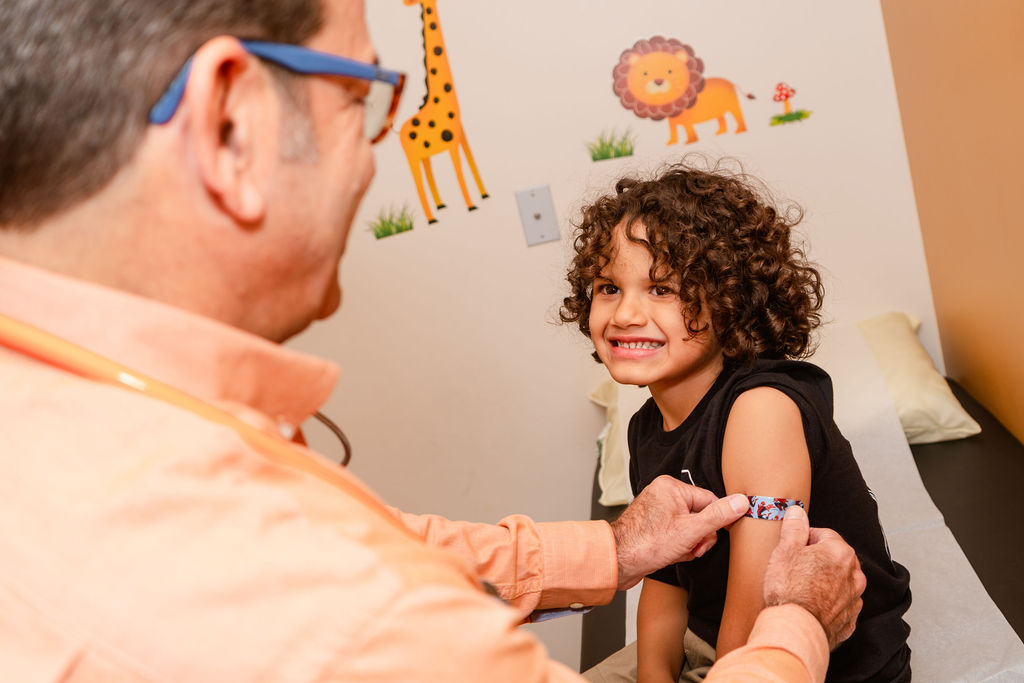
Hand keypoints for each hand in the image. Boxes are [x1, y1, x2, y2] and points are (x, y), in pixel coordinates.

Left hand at [610, 475, 748, 590]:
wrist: (618, 562)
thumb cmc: (648, 544)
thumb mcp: (691, 530)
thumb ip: (718, 515)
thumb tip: (742, 501)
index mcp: (671, 487)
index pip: (709, 500)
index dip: (715, 522)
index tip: (712, 537)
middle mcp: (663, 494)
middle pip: (700, 515)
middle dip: (700, 536)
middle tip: (692, 547)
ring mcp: (658, 510)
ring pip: (690, 528)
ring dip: (690, 544)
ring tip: (678, 551)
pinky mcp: (654, 525)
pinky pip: (678, 534)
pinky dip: (679, 546)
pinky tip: (671, 554)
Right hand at [762, 506, 865, 649]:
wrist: (796, 629)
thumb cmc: (789, 590)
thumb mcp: (784, 551)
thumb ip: (794, 529)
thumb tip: (797, 512)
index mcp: (840, 552)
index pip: (824, 534)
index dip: (805, 539)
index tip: (794, 548)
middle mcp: (854, 573)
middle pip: (835, 556)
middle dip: (818, 558)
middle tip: (796, 567)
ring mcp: (854, 598)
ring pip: (840, 580)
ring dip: (825, 579)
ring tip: (803, 587)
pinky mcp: (850, 618)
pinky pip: (841, 602)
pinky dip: (829, 601)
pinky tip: (812, 604)